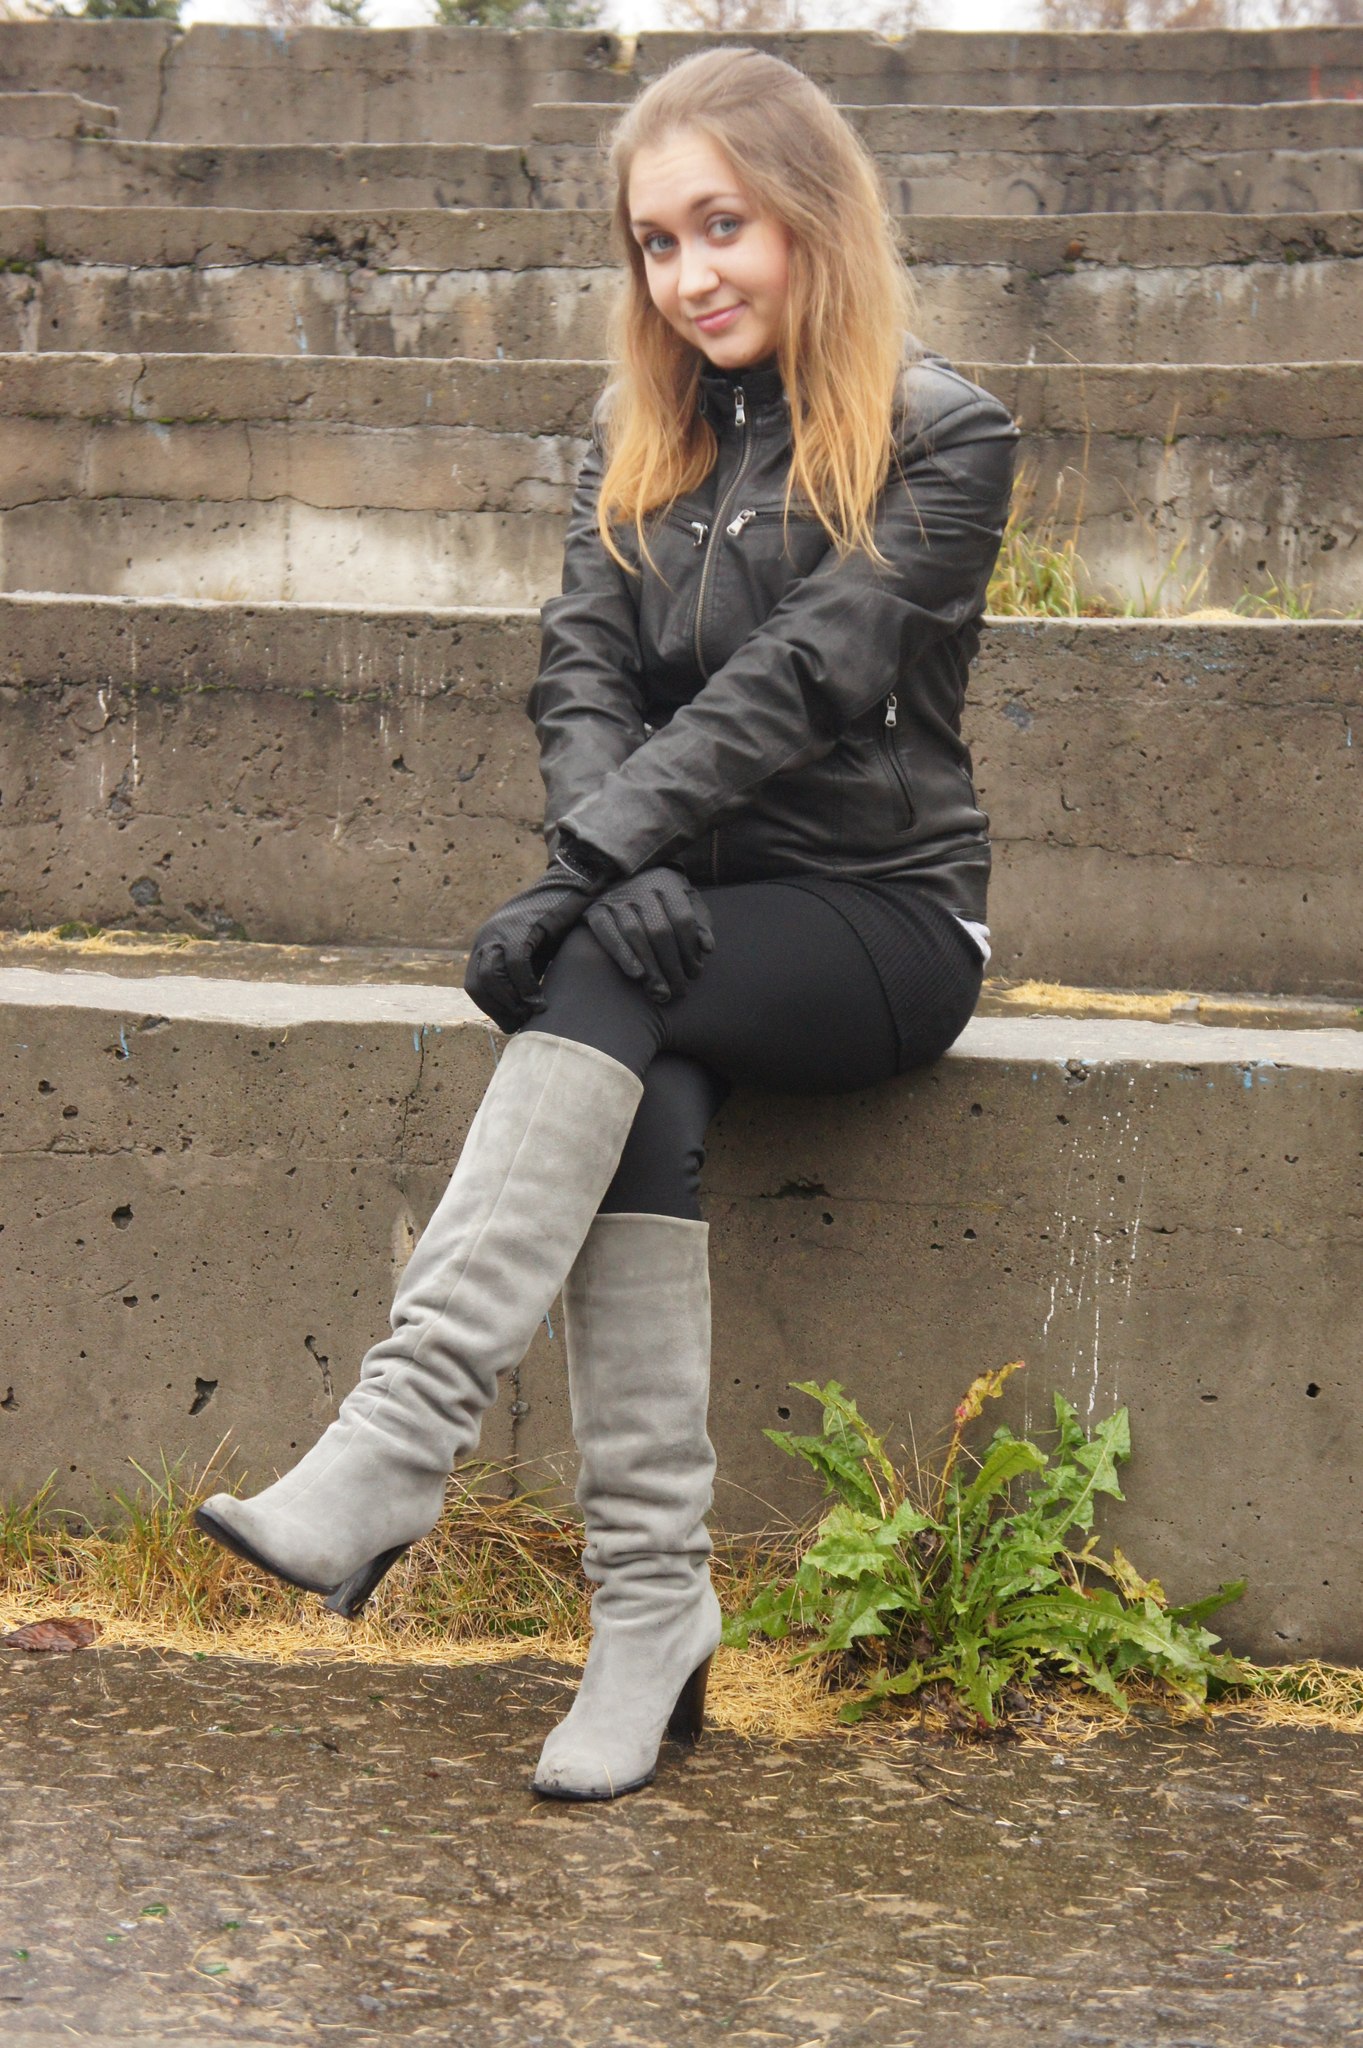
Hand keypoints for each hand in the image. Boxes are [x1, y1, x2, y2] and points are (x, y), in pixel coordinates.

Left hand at [464, 841, 615, 1030]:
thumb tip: (522, 1007)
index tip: (512, 1024)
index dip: (492, 1009)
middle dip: (499, 1010)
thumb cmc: (554, 923)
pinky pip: (516, 965)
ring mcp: (500, 931)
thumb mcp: (532, 952)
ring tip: (531, 1015)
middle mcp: (486, 938)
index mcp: (485, 944)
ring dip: (511, 1003)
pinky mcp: (520, 928)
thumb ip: (522, 974)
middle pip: (478, 985)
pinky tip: (541, 1002)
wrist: (569, 887)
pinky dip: (526, 988)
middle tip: (521, 1025)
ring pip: (492, 978)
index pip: (475, 986)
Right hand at [585, 867, 714, 1003]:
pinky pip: (607, 933)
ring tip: (661, 992)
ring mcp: (617, 898)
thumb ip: (698, 923)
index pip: (682, 919)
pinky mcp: (596, 910)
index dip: (690, 950)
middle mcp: (641, 888)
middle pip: (660, 930)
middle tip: (679, 991)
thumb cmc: (662, 898)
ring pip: (635, 934)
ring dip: (650, 966)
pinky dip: (622, 954)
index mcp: (667, 883)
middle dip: (672, 965)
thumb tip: (707, 948)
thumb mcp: (686, 901)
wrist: (619, 876)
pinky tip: (636, 975)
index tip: (695, 974)